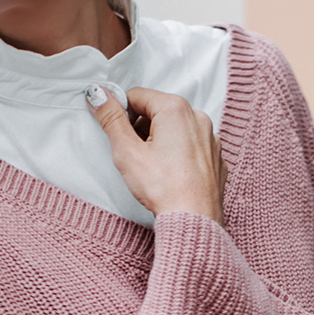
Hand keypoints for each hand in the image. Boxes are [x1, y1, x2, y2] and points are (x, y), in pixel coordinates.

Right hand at [87, 85, 222, 223]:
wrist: (194, 219)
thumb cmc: (163, 187)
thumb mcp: (126, 150)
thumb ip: (110, 118)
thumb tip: (99, 95)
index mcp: (175, 108)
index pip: (137, 95)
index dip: (121, 113)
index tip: (118, 134)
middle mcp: (197, 117)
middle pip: (157, 110)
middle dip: (141, 128)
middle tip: (134, 155)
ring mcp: (210, 137)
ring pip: (175, 128)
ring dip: (159, 140)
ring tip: (152, 167)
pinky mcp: (215, 156)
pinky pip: (191, 145)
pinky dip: (178, 153)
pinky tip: (170, 173)